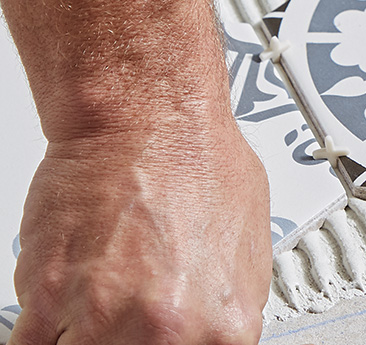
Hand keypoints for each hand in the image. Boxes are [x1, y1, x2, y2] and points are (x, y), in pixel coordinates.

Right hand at [9, 118, 270, 344]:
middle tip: (122, 321)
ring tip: (94, 306)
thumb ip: (224, 306)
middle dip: (124, 343)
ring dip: (83, 337)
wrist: (148, 118)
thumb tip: (214, 327)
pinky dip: (42, 331)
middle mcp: (171, 333)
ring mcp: (107, 321)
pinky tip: (58, 309)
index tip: (154, 342)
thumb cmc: (198, 161)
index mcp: (225, 327)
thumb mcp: (247, 248)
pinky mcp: (48, 299)